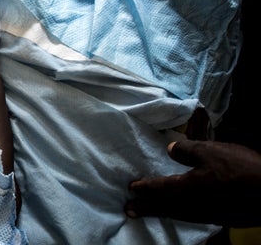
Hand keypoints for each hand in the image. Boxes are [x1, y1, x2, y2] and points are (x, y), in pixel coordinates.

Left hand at [125, 139, 260, 227]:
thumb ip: (187, 150)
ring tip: (148, 212)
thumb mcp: (210, 151)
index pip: (160, 188)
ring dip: (161, 212)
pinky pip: (193, 218)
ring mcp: (208, 214)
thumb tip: (169, 149)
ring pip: (179, 214)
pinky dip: (180, 215)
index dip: (145, 188)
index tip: (131, 188)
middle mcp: (194, 205)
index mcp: (188, 188)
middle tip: (129, 210)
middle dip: (146, 207)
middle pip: (165, 206)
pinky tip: (181, 213)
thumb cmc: (240, 169)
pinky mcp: (222, 218)